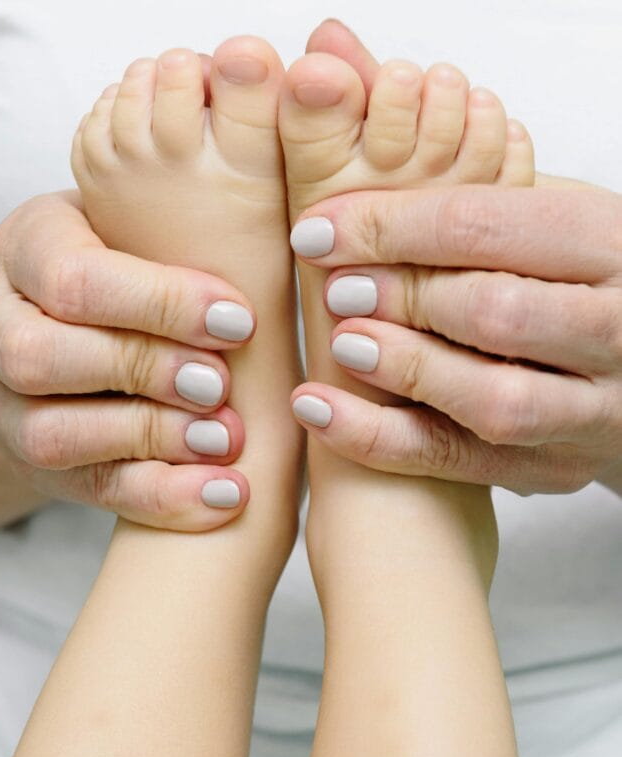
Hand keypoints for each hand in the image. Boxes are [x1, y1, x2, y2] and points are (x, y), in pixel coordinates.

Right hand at [0, 191, 256, 528]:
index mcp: (21, 247)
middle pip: (43, 358)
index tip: (238, 321)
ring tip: (226, 440)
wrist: (74, 325)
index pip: (70, 278)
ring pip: (50, 437)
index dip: (157, 304)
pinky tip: (222, 496)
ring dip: (151, 440)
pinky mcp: (29, 463)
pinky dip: (161, 497)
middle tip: (222, 385)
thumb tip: (299, 237)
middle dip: (144, 371)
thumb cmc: (129, 264)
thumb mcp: (145, 226)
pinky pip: (86, 490)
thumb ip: (190, 230)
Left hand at [289, 183, 621, 494]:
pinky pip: (461, 462)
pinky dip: (380, 440)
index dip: (389, 228)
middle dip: (400, 298)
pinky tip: (321, 412)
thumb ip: (474, 187)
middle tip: (336, 289)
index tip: (318, 232)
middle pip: (494, 313)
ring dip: (403, 369)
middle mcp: (617, 329)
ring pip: (493, 400)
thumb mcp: (551, 214)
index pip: (486, 226)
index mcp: (612, 245)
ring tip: (342, 344)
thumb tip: (353, 136)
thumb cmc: (581, 277)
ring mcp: (593, 410)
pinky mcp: (557, 467)